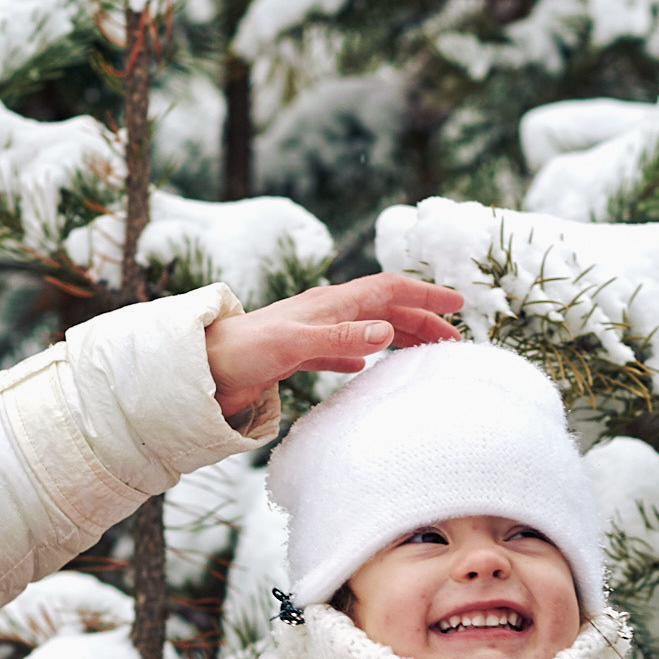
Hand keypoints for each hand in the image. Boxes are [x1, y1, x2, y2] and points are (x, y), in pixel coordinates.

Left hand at [203, 274, 463, 419]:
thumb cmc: (242, 353)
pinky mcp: (297, 353)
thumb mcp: (294, 344)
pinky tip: (367, 366)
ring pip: (367, 328)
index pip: (389, 290)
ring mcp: (312, 331)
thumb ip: (340, 338)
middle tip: (452, 340)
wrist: (201, 369)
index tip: (457, 304)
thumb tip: (386, 334)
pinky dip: (363, 353)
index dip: (424, 294)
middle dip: (421, 319)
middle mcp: (324, 312)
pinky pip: (341, 348)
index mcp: (330, 304)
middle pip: (384, 308)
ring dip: (398, 336)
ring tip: (422, 352)